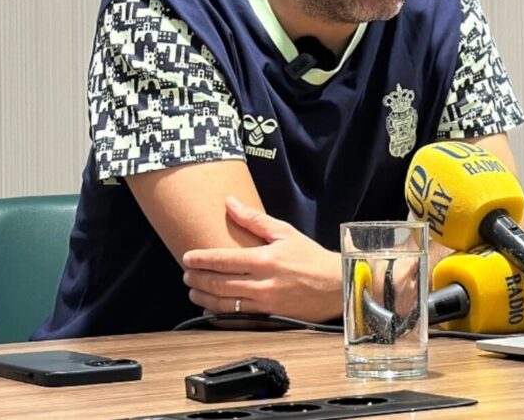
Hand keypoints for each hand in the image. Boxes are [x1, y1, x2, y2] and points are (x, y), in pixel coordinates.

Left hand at [182, 196, 342, 321]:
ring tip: (194, 291)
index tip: (187, 258)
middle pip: (219, 283)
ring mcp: (265, 304)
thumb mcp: (284, 232)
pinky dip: (220, 316)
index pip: (223, 260)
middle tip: (187, 275)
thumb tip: (230, 202)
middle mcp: (263, 283)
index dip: (201, 259)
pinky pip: (238, 320)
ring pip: (224, 304)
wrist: (337, 285)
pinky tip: (211, 311)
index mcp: (265, 260)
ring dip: (204, 298)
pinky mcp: (270, 318)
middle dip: (197, 279)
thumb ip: (254, 219)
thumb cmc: (311, 257)